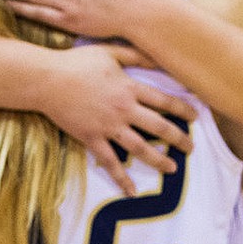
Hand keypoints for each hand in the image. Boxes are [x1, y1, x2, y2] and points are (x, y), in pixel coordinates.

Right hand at [42, 44, 196, 195]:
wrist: (46, 79)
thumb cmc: (76, 62)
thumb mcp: (108, 52)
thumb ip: (135, 55)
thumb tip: (158, 57)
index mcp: (129, 88)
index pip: (164, 101)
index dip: (183, 109)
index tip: (196, 116)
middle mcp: (123, 110)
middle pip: (159, 127)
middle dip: (178, 138)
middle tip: (191, 147)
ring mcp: (108, 126)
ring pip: (140, 147)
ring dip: (158, 160)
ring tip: (172, 169)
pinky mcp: (92, 138)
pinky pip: (110, 162)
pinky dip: (121, 178)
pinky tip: (132, 191)